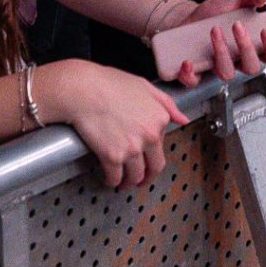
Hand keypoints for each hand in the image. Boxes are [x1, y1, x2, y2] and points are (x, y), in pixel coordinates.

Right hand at [36, 60, 187, 188]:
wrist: (82, 89)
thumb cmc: (109, 83)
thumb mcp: (144, 86)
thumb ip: (166, 104)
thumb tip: (183, 119)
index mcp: (160, 118)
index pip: (162, 144)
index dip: (152, 150)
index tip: (145, 154)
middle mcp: (150, 136)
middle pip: (154, 167)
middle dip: (147, 177)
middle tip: (140, 180)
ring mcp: (132, 148)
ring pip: (135, 177)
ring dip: (129, 182)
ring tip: (123, 182)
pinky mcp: (112, 157)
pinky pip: (115, 178)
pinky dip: (112, 182)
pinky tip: (109, 179)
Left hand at [146, 0, 265, 87]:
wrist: (190, 18)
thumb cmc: (216, 14)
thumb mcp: (234, 1)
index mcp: (253, 47)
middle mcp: (238, 62)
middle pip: (252, 67)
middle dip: (246, 47)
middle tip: (237, 25)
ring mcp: (218, 68)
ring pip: (227, 73)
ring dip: (222, 52)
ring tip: (215, 30)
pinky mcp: (197, 73)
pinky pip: (196, 81)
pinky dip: (191, 74)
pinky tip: (187, 61)